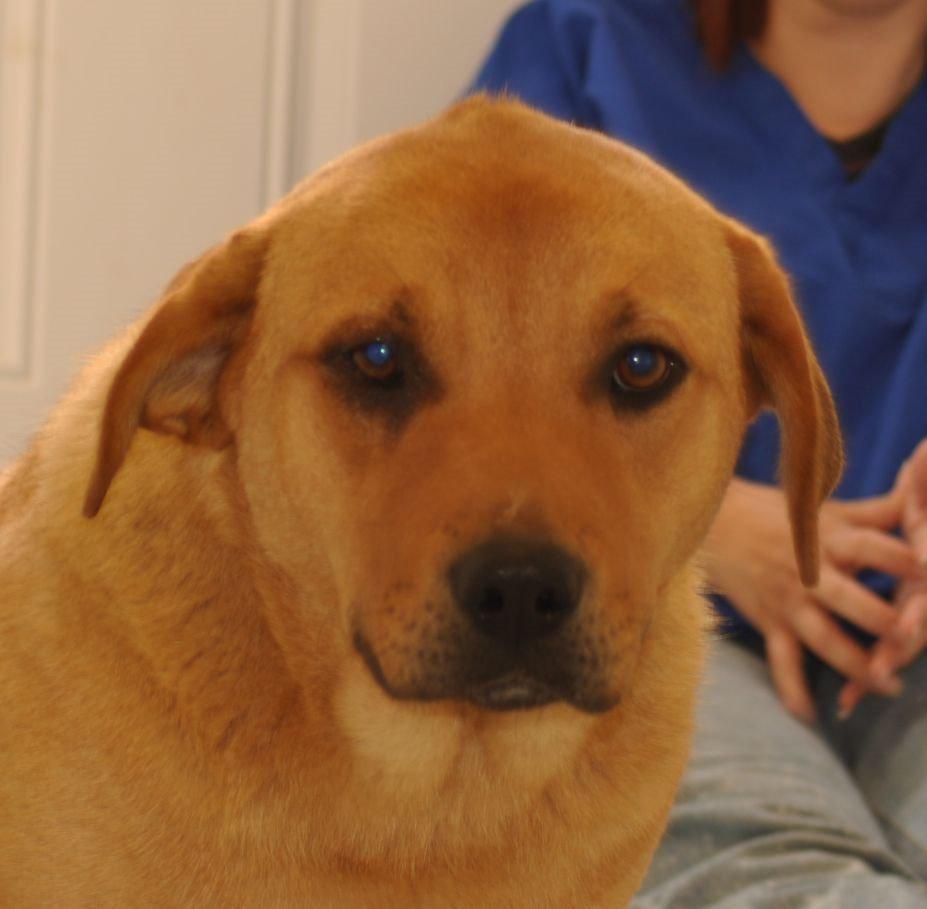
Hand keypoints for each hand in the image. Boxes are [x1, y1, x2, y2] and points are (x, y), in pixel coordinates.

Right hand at [703, 477, 923, 721]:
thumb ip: (878, 511)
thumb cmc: (778, 515)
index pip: (871, 548)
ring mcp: (787, 602)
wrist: (715, 525)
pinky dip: (793, 691)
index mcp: (827, 539)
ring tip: (888, 686)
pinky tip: (811, 715)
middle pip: (848, 599)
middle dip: (881, 620)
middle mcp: (808, 572)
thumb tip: (921, 496)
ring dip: (854, 664)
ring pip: (822, 637)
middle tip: (911, 638)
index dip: (903, 560)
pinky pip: (781, 662)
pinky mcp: (769, 622)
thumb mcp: (825, 510)